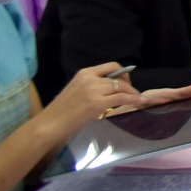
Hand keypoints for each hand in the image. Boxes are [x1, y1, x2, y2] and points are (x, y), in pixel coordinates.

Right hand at [45, 63, 190, 136]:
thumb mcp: (77, 90)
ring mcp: (94, 90)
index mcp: (84, 73)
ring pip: (122, 87)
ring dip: (132, 93)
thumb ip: (92, 86)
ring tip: (137, 100)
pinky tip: (140, 102)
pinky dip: (134, 99)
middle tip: (132, 93)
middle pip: (118, 77)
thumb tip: (110, 89)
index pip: (111, 66)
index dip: (122, 74)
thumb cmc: (62, 111)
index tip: (125, 83)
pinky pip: (123, 98)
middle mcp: (90, 78)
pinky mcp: (98, 103)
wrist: (50, 124)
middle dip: (129, 84)